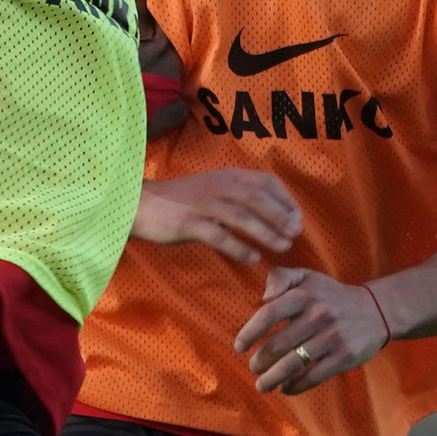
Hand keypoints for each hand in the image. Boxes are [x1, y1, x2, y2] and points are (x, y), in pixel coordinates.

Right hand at [134, 170, 301, 262]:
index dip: (284, 199)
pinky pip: (219, 236)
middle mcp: (217, 186)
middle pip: (257, 199)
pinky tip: (252, 259)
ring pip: (242, 216)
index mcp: (226, 176)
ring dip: (266, 232)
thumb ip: (235, 195)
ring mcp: (203, 205)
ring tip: (282, 247)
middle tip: (296, 233)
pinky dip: (238, 248)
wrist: (139, 204)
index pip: (264, 182)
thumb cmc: (179, 201)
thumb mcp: (210, 189)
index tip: (297, 217)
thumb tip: (267, 212)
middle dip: (280, 216)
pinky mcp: (189, 224)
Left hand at [235, 266, 387, 394]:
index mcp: (305, 294)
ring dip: (272, 378)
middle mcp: (319, 315)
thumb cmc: (331, 296)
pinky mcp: (345, 356)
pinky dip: (295, 386)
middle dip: (259, 361)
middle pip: (278, 345)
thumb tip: (263, 297)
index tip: (239, 347)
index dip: (250, 332)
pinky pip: (313, 376)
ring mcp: (333, 337)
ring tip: (262, 385)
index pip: (269, 314)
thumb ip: (280, 277)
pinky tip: (286, 388)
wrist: (377, 310)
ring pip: (293, 364)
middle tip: (253, 367)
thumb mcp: (308, 277)